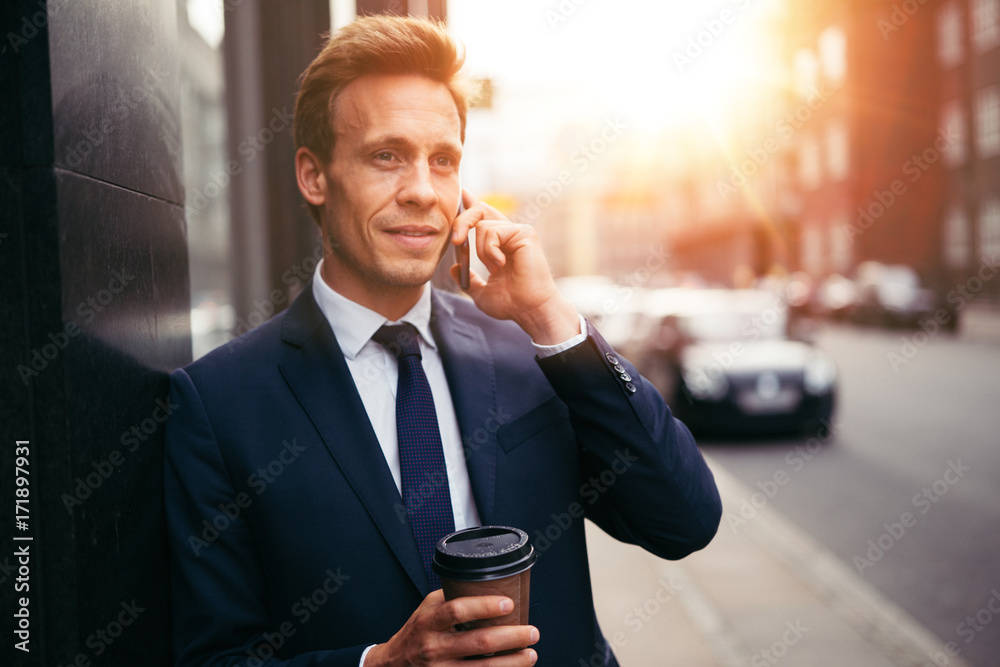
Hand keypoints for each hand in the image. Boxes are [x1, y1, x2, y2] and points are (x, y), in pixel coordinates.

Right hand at [364, 591, 538, 665]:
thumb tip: (487, 585)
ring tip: (530, 655)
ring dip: (512, 663)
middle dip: (512, 637)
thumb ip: (452, 598)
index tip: (509, 604)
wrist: (393, 665)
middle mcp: (435, 647)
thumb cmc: (417, 632)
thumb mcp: (427, 608)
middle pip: (479, 642)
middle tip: (532, 632)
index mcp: (430, 622)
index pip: (457, 610)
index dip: (485, 606)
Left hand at [450, 192, 579, 344]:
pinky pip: (493, 232)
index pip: (483, 217)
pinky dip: (490, 250)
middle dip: (462, 221)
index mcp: (500, 244)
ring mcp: (518, 232)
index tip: (461, 194)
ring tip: (496, 268)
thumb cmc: (512, 304)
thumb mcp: (481, 293)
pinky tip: (501, 264)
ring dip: (481, 251)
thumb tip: (454, 268)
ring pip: (482, 226)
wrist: (529, 310)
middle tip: (455, 241)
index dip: (470, 204)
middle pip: (480, 209)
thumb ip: (468, 279)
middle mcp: (509, 234)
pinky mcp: (525, 233)